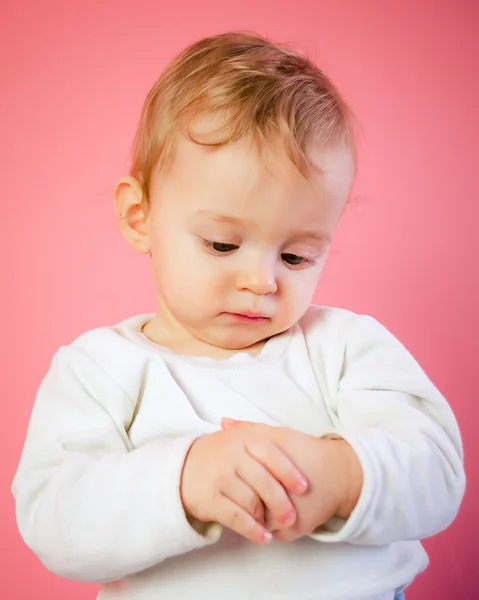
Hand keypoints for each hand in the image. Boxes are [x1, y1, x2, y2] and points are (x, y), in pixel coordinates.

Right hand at [180, 426, 308, 544]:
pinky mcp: (209, 499)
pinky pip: (236, 517)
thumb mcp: (239, 438)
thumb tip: (295, 439)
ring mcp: (219, 477)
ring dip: (266, 517)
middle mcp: (230, 455)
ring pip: (251, 501)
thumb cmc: (220, 453)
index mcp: (242, 439)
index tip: (304, 487)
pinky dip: (253, 530)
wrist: (181, 468)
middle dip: (281, 502)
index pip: (271, 454)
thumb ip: (263, 435)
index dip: (289, 472)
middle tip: (291, 516)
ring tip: (275, 524)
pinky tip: (264, 537)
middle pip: (263, 481)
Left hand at [221, 419, 362, 541]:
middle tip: (239, 481)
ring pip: (255, 520)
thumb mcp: (277, 436)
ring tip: (253, 493)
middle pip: (243, 504)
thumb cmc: (306, 451)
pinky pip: (269, 531)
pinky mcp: (293, 534)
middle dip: (240, 495)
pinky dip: (267, 521)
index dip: (232, 475)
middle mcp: (275, 504)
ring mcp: (283, 523)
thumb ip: (250, 429)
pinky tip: (268, 505)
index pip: (235, 484)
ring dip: (253, 511)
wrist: (339, 473)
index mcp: (267, 478)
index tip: (232, 468)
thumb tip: (224, 423)